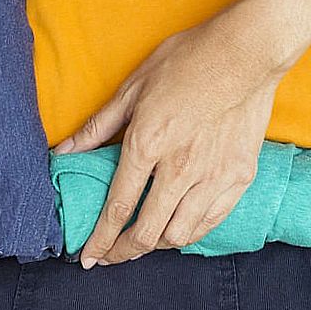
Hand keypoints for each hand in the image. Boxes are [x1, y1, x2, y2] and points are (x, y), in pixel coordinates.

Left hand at [53, 14, 287, 266]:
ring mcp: (214, 176)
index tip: (88, 257)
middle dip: (123, 252)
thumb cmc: (187, 62)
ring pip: (180, 235)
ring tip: (143, 241)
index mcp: (147, 145)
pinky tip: (178, 228)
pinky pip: (211, 222)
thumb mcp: (132, 88)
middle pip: (147, 232)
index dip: (100, 240)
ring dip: (156, 245)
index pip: (117, 208)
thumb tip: (64, 151)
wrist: (247, 51)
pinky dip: (191, 233)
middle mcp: (179, 169)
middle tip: (111, 257)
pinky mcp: (240, 176)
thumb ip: (97, 127)